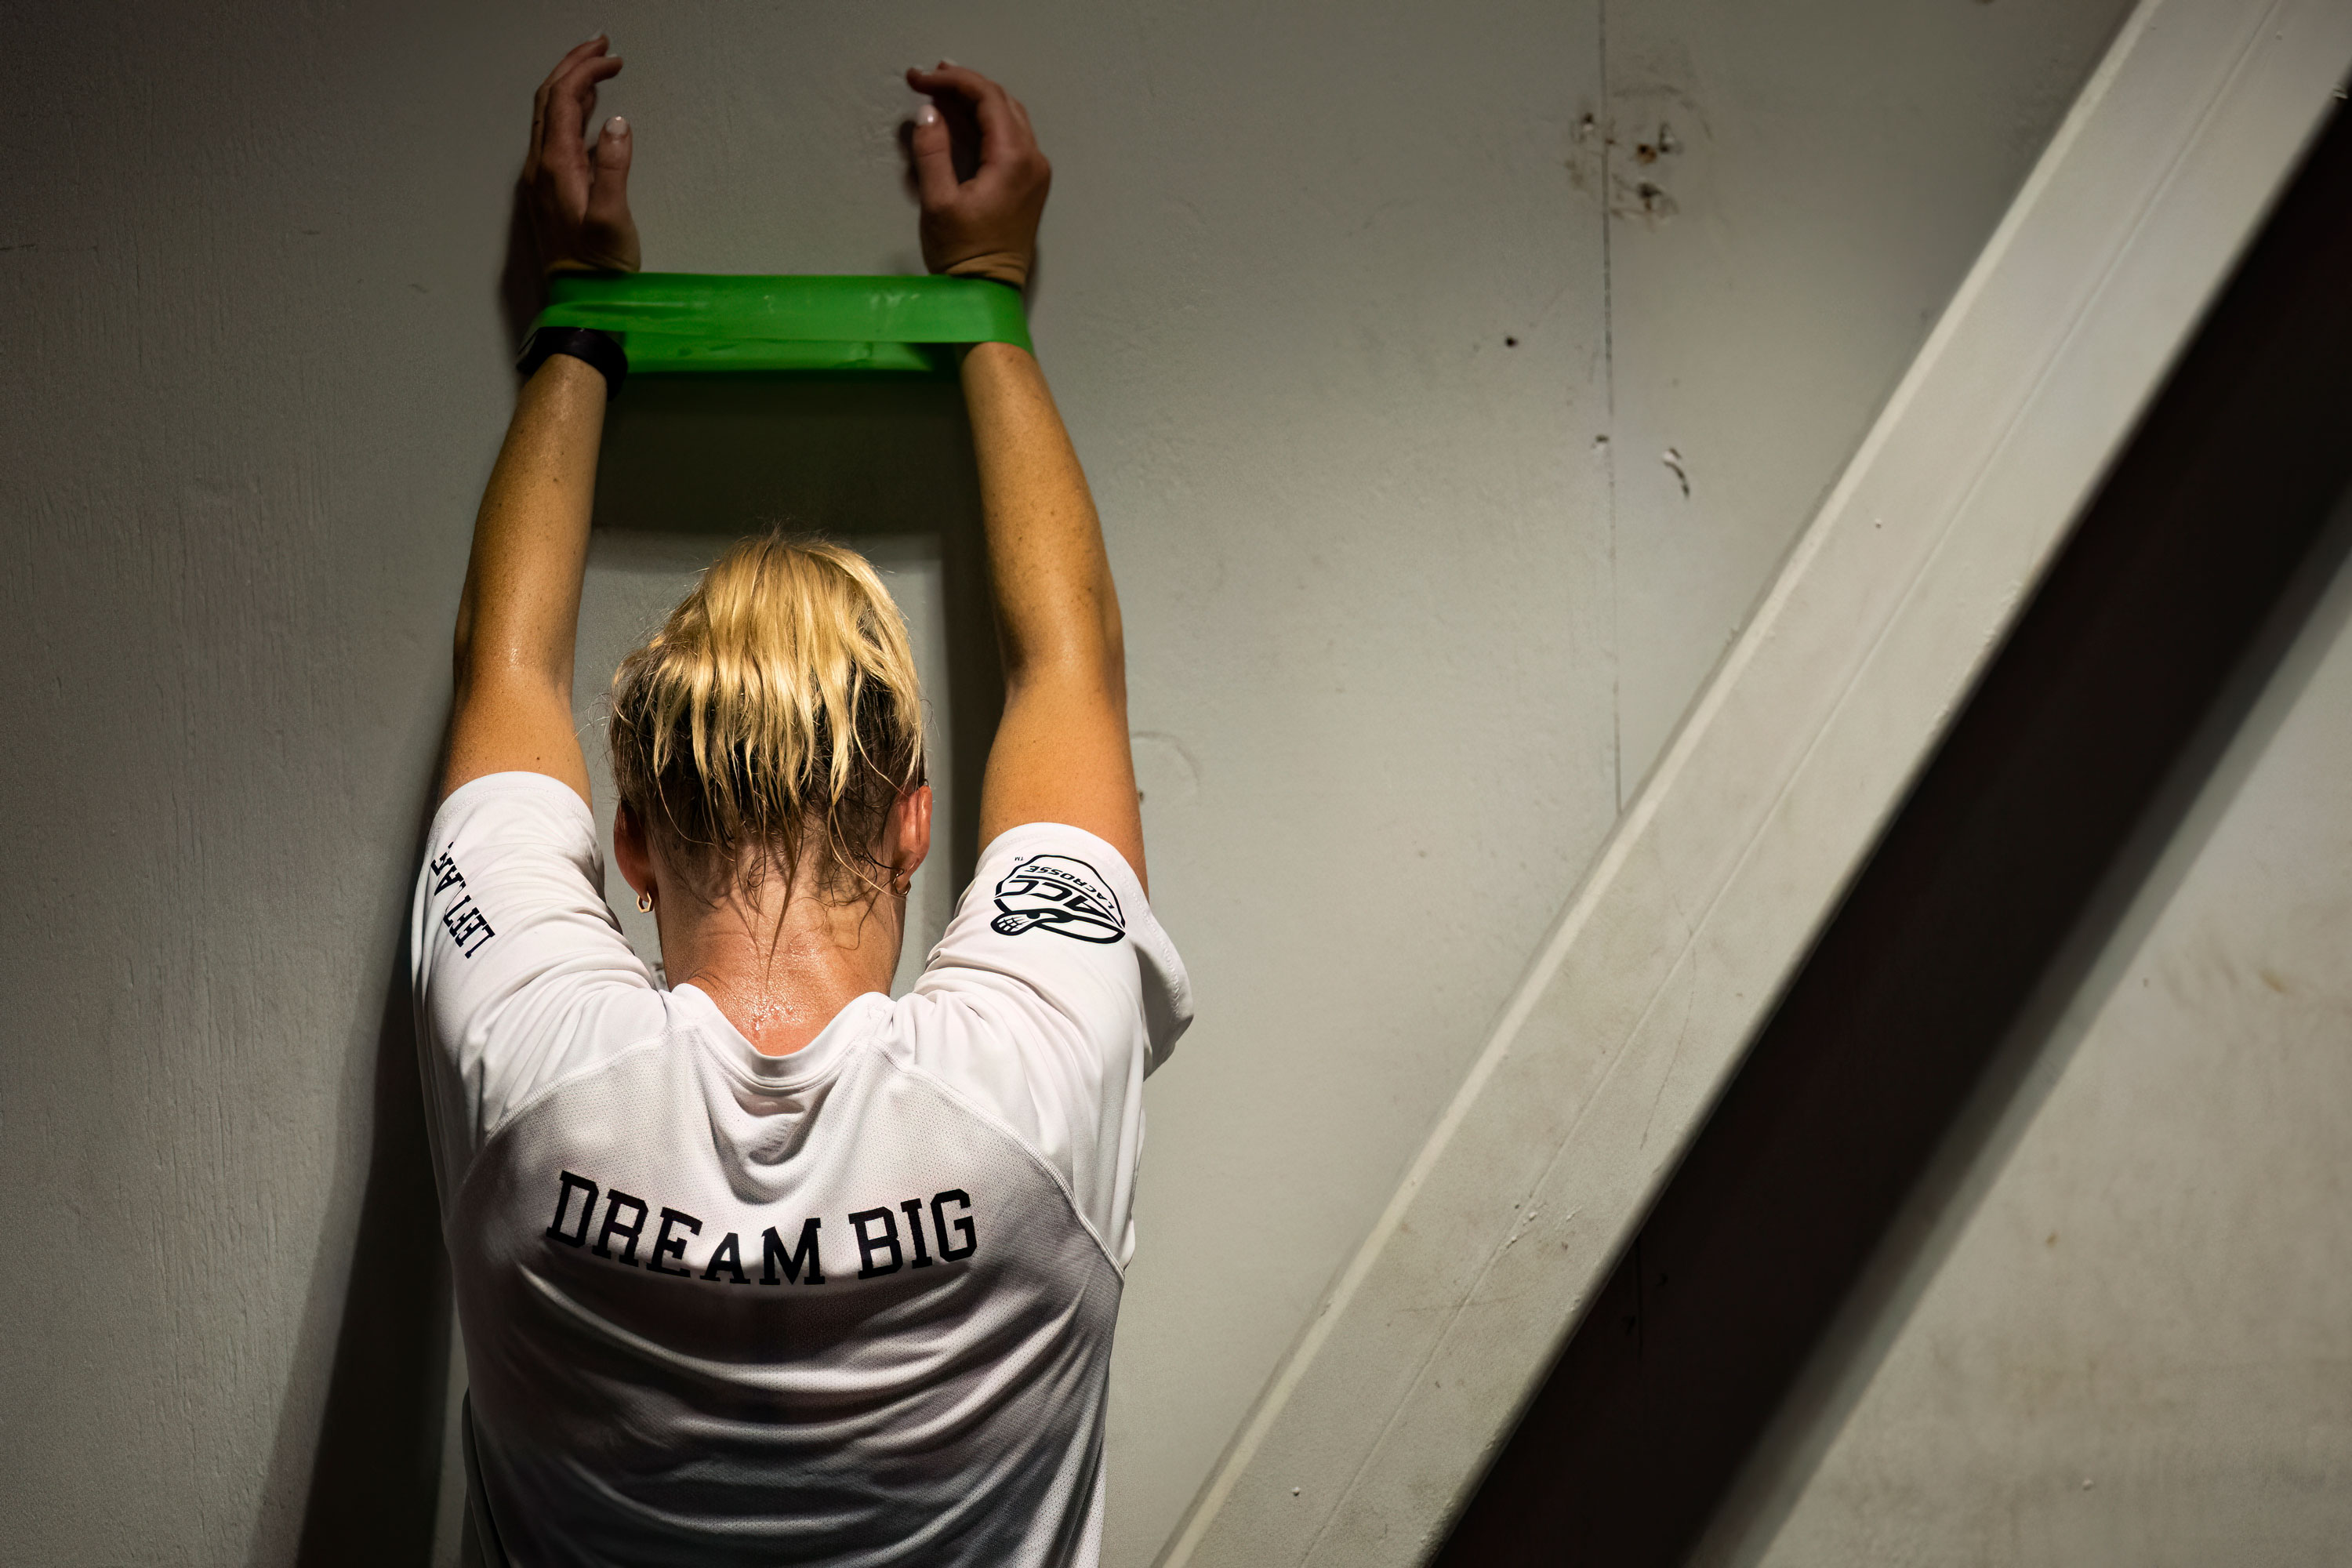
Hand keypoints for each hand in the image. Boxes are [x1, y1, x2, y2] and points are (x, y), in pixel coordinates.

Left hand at [524, 37, 638, 275]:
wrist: (582, 302)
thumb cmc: (600, 267)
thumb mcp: (613, 218)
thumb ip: (614, 167)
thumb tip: (618, 124)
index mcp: (555, 165)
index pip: (564, 98)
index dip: (586, 70)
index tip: (614, 57)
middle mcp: (541, 165)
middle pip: (549, 98)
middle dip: (574, 65)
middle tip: (602, 45)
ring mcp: (542, 177)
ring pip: (549, 114)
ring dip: (571, 84)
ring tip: (598, 67)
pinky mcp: (551, 189)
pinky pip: (555, 134)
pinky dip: (573, 110)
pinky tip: (591, 111)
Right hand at [905, 64, 1049, 289]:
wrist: (988, 294)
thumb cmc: (963, 254)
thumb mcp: (938, 202)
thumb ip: (932, 151)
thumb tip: (928, 113)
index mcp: (1013, 159)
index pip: (987, 97)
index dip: (951, 80)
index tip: (919, 79)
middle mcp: (1033, 159)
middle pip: (1001, 101)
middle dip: (964, 85)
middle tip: (928, 78)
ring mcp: (1035, 172)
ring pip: (1009, 117)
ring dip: (976, 101)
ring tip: (941, 92)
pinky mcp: (1029, 184)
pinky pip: (1011, 138)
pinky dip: (985, 123)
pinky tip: (961, 121)